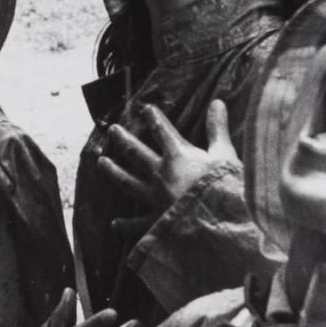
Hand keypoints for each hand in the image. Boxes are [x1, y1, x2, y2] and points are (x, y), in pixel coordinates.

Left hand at [95, 99, 239, 225]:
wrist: (219, 224)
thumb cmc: (224, 188)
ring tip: (101, 162)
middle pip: (136, 153)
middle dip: (123, 139)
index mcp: (177, 156)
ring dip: (113, 171)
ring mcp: (155, 198)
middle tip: (112, 130)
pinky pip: (138, 222)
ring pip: (128, 182)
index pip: (162, 131)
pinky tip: (114, 223)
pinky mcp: (157, 220)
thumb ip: (217, 130)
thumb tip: (217, 102)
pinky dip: (125, 224)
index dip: (153, 118)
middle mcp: (160, 174)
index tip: (145, 108)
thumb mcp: (225, 155)